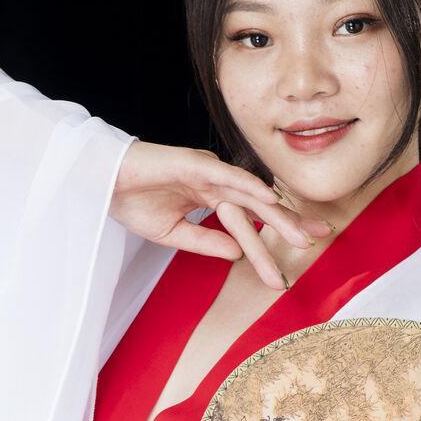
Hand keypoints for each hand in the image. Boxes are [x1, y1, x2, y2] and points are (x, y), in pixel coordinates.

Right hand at [110, 141, 332, 293]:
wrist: (101, 182)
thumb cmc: (131, 202)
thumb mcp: (173, 234)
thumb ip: (206, 242)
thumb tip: (237, 256)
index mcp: (211, 197)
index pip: (251, 218)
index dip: (275, 233)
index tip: (301, 251)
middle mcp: (216, 182)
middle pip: (260, 206)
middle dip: (290, 223)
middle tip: (319, 238)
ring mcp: (208, 171)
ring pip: (251, 195)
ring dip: (278, 215)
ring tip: (302, 235)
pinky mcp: (195, 165)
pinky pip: (229, 178)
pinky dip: (251, 188)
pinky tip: (272, 200)